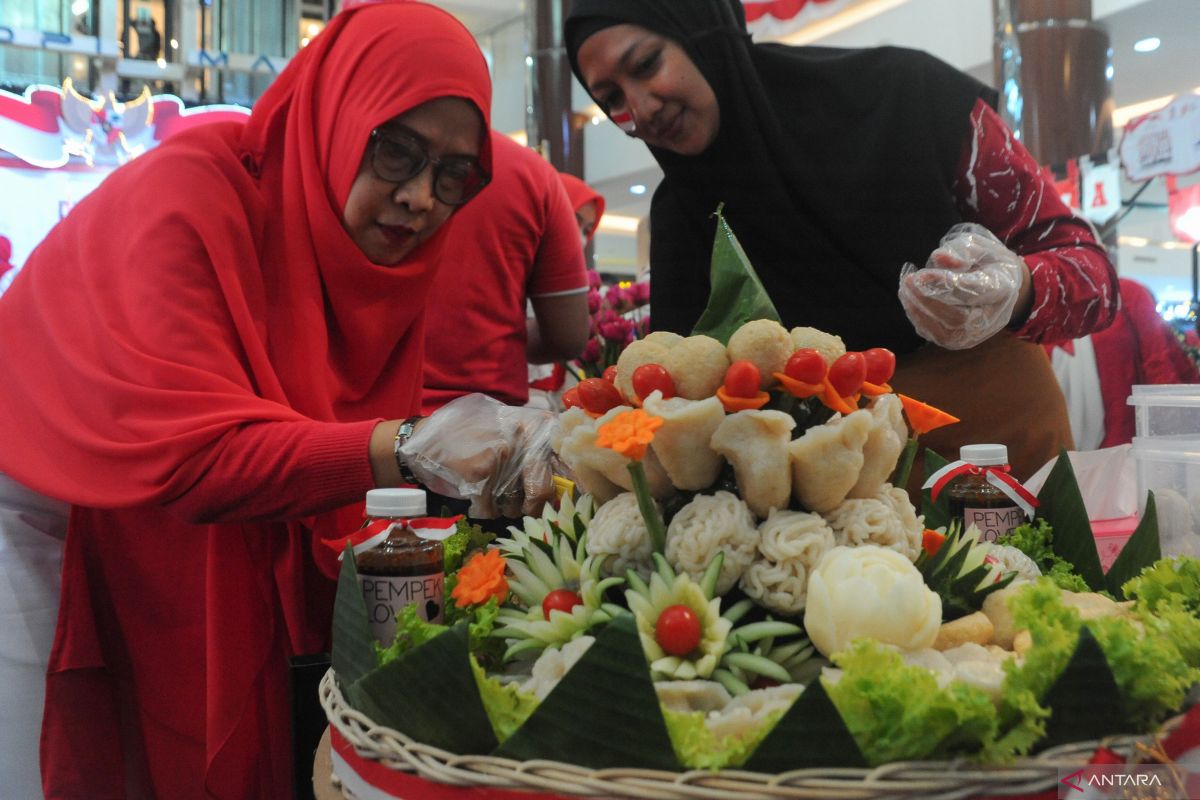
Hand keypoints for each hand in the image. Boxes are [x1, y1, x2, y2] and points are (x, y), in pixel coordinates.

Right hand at [398, 393, 556, 517]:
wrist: (425, 437)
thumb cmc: (471, 437)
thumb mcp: (510, 432)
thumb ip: (539, 453)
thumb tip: (566, 486)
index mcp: (537, 426)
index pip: (567, 463)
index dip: (570, 489)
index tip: (569, 503)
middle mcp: (523, 438)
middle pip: (542, 492)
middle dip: (534, 508)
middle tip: (525, 508)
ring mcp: (502, 455)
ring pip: (516, 505)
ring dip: (506, 508)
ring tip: (492, 491)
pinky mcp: (480, 472)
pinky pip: (491, 510)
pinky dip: (483, 510)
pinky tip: (475, 495)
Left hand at [898, 223, 1028, 349]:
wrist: (1003, 287)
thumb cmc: (988, 262)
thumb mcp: (982, 247)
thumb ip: (963, 251)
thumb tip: (938, 257)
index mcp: (1002, 288)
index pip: (973, 291)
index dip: (945, 283)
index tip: (921, 275)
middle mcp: (992, 317)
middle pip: (958, 317)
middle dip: (928, 301)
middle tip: (908, 281)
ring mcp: (976, 333)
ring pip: (945, 332)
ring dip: (919, 311)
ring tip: (903, 290)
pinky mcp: (959, 341)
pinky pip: (935, 335)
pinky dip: (919, 319)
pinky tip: (909, 300)